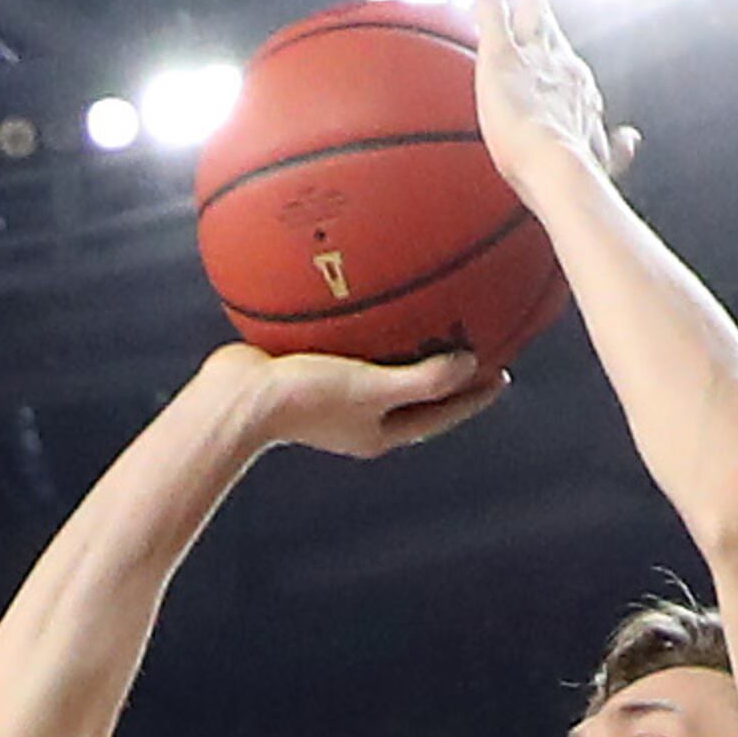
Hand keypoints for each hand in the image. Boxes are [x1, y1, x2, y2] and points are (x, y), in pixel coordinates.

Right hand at [241, 342, 506, 464]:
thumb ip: (423, 379)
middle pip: (418, 397)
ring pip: (386, 374)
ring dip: (411, 353)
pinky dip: (374, 333)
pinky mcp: (312, 373)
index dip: (473, 397)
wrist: (236, 397)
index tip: (502, 375)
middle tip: (478, 348)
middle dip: (449, 376)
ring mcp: (336, 398)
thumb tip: (471, 364)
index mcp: (381, 433)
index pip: (441, 416)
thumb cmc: (304, 396)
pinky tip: (373, 303)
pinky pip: (356, 350)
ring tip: (434, 323)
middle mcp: (362, 420)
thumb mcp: (371, 387)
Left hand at [461, 0, 627, 194]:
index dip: (559, 63)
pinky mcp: (502, 52)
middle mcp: (560, 65)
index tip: (557, 59)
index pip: (565, 71)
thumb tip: (632, 138)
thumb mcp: (599, 164)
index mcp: (576, 94)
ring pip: (524, 5)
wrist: (563, 171)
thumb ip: (614, 151)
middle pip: (549, 27)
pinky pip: (488, 1)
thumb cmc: (578, 179)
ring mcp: (532, 54)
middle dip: (541, 4)